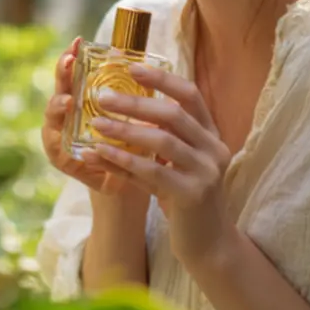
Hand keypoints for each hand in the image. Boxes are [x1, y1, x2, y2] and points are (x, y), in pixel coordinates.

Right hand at [41, 38, 138, 198]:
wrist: (135, 178)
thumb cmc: (132, 139)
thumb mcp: (133, 112)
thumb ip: (129, 91)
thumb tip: (136, 55)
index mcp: (81, 98)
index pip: (74, 72)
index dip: (73, 56)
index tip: (79, 41)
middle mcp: (67, 114)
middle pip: (60, 89)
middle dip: (62, 75)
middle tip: (68, 62)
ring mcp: (61, 135)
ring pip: (53, 118)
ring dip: (58, 107)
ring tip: (67, 101)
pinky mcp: (63, 160)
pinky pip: (57, 150)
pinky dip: (60, 143)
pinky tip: (66, 140)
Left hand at [86, 63, 235, 263]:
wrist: (207, 242)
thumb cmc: (184, 195)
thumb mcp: (178, 160)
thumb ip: (162, 134)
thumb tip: (123, 102)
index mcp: (211, 133)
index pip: (190, 95)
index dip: (161, 79)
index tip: (131, 67)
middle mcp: (214, 149)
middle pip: (173, 114)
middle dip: (135, 103)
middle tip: (102, 95)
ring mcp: (206, 172)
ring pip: (162, 141)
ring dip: (124, 130)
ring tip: (95, 123)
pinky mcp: (192, 196)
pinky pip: (152, 172)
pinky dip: (123, 160)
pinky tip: (99, 154)